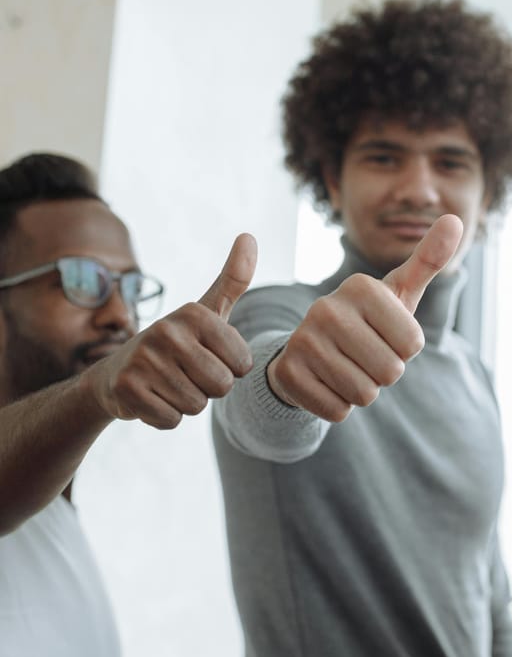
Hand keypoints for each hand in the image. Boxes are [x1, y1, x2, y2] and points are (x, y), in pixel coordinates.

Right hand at [85, 233, 256, 428]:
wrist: (116, 373)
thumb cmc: (177, 342)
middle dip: (209, 389)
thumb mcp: (207, 311)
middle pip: (222, 386)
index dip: (230, 370)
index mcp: (195, 313)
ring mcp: (144, 360)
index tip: (207, 356)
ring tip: (168, 383)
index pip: (242, 365)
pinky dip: (165, 416)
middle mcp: (168, 331)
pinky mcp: (128, 389)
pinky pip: (171, 420)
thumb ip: (233, 279)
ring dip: (187, 402)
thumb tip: (249, 235)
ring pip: (196, 405)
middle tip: (186, 373)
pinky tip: (151, 397)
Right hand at [269, 214, 463, 421]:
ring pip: (364, 394)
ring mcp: (303, 340)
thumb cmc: (369, 321)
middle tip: (366, 356)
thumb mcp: (399, 292)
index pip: (412, 345)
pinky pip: (338, 410)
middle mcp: (326, 308)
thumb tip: (456, 220)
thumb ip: (428, 260)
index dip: (405, 350)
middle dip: (385, 373)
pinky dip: (339, 405)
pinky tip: (328, 382)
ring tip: (347, 368)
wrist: (310, 350)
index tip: (385, 336)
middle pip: (390, 371)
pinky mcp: (289, 373)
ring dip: (363, 390)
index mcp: (360, 286)